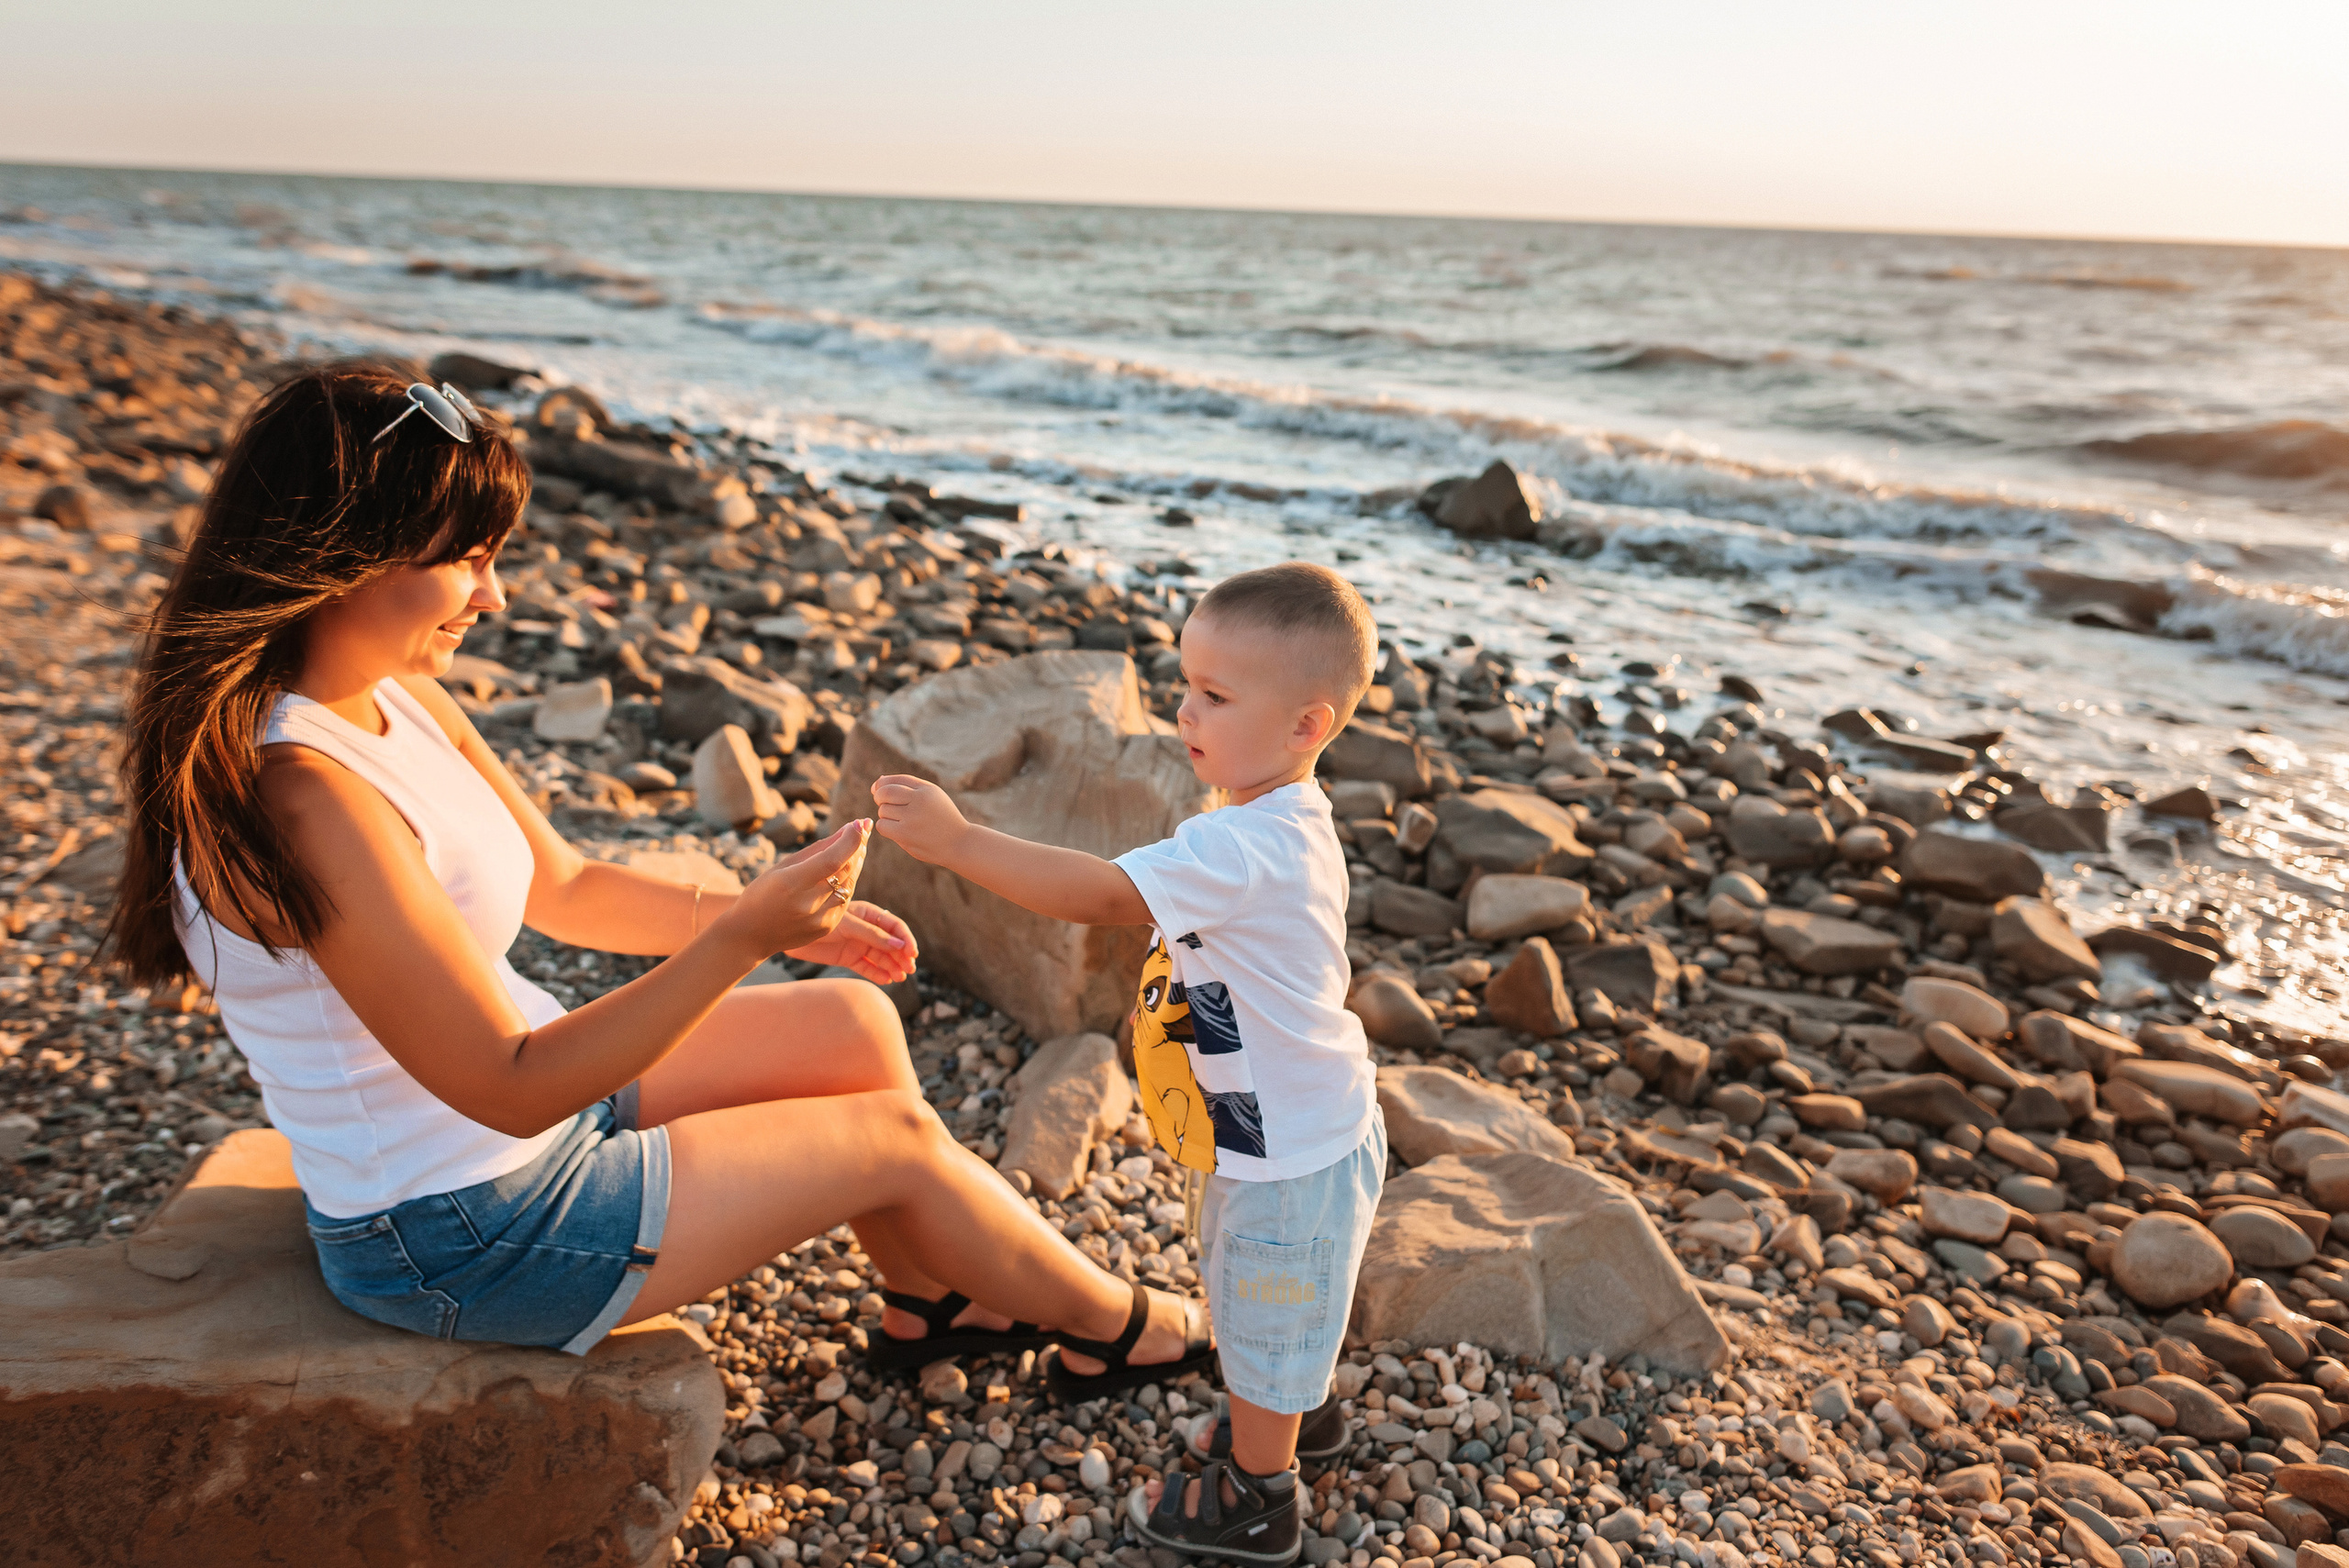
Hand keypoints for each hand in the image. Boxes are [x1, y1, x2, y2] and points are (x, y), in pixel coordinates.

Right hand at [712, 820, 878, 960]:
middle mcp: (809, 904)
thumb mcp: (782, 867)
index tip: (858, 822)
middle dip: (857, 846)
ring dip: (856, 862)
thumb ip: (817, 850)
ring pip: (850, 883)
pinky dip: (848, 881)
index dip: (850, 840)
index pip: (832, 859)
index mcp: (792, 884)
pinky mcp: (827, 927)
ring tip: (858, 845)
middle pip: (845, 870)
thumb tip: (847, 830)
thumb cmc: (762, 894)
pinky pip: (845, 899)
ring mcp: (820, 919)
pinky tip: (847, 868)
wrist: (749, 935)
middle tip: (863, 827)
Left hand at [786, 901, 918, 985]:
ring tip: (899, 978)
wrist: (790, 932)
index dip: (905, 939)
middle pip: (890, 944)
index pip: (894, 927)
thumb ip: (872, 935)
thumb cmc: (820, 919)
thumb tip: (899, 945)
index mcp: (869, 914)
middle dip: (901, 956)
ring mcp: (857, 945)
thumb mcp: (848, 925)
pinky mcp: (848, 959)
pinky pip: (867, 968)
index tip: (912, 953)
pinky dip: (877, 974)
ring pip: (881, 958)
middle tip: (909, 970)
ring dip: (892, 967)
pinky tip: (886, 981)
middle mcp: (866, 930)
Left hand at [872, 774, 970, 864]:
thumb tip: (878, 782)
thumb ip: (908, 787)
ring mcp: (913, 817)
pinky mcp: (906, 834)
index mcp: (927, 789)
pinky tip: (896, 830)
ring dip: (886, 815)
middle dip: (880, 798)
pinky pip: (882, 825)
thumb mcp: (932, 796)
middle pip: (885, 793)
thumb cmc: (943, 818)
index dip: (882, 784)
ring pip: (883, 810)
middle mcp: (920, 800)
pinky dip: (886, 827)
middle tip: (885, 805)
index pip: (896, 780)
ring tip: (899, 820)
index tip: (878, 790)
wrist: (959, 843)